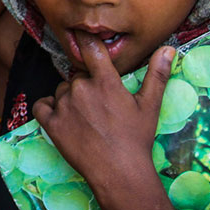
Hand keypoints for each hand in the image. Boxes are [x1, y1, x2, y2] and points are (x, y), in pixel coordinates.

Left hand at [31, 34, 178, 209]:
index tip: (82, 36)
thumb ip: (157, 74)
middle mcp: (81, 88)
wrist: (119, 173)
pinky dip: (48, 109)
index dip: (85, 40)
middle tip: (100, 108)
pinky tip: (62, 118)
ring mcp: (64, 105)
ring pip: (62, 91)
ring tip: (87, 119)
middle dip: (86, 87)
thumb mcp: (150, 106)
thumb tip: (168, 48)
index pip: (90, 48)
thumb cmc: (136, 140)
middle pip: (77, 76)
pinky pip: (41, 106)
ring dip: (69, 99)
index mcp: (105, 81)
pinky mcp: (51, 123)